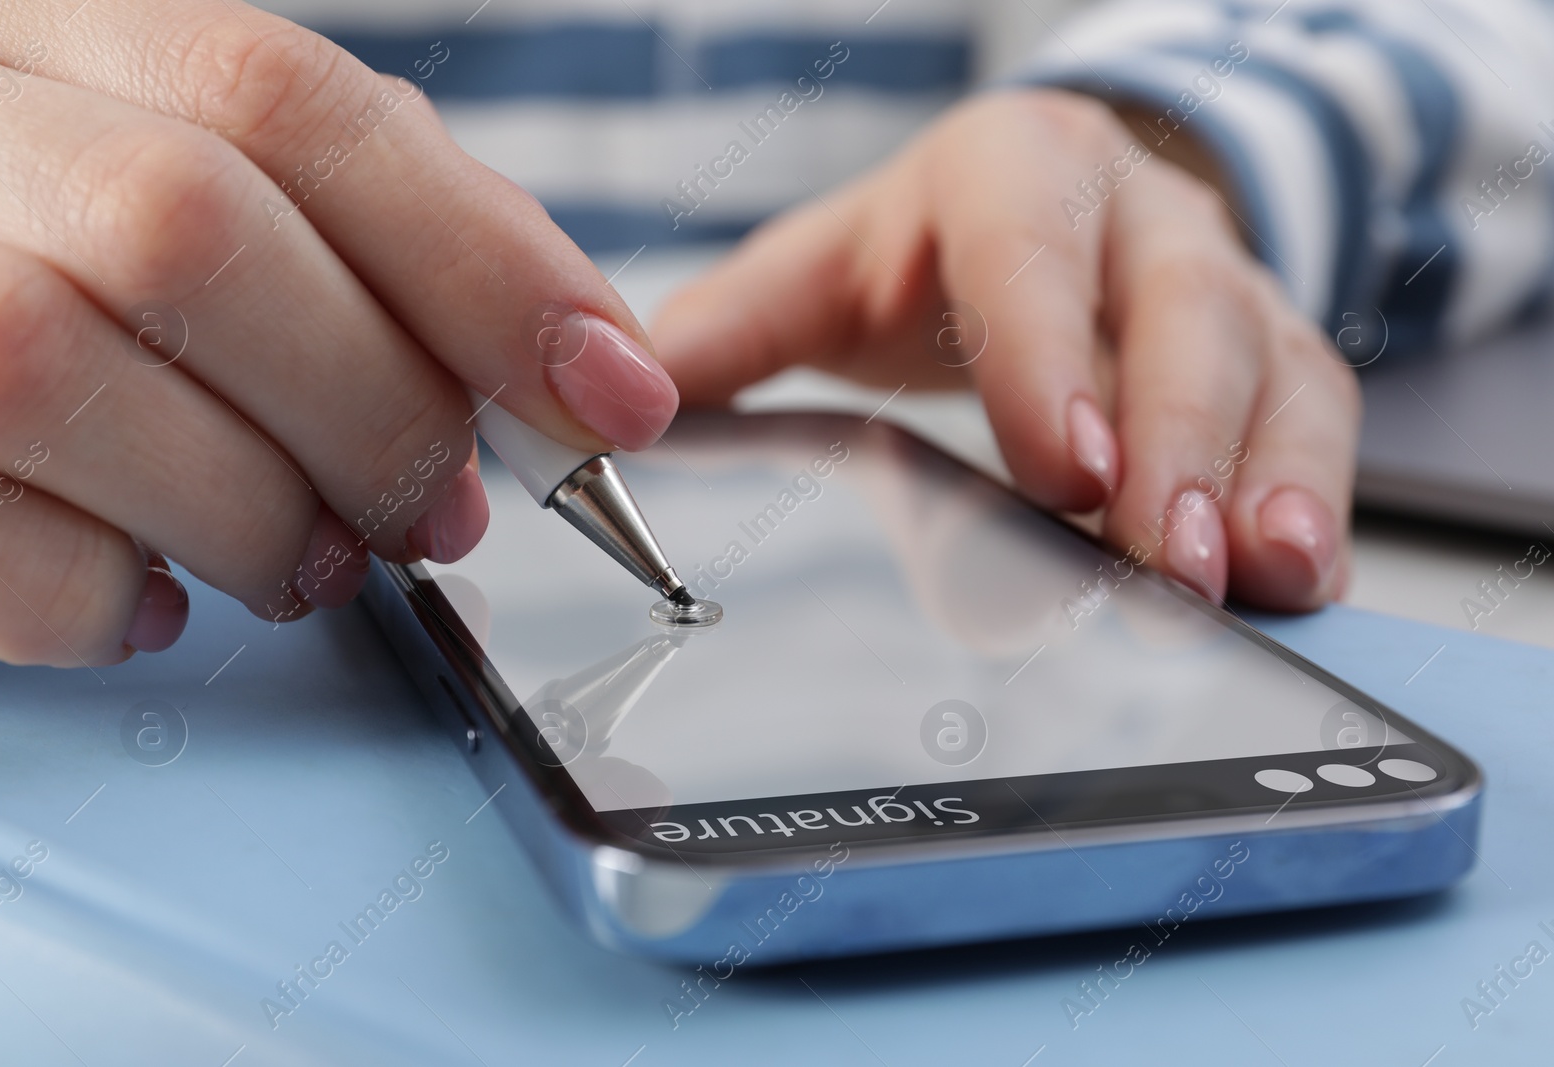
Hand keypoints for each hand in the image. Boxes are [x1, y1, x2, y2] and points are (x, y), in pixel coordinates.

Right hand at [0, 1, 676, 665]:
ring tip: (305, 557)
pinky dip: (104, 599)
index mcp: (42, 23)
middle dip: (374, 406)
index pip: (285, 102)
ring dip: (252, 515)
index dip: (479, 258)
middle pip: (187, 228)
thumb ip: (371, 237)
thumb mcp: (195, 175)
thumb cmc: (58, 253)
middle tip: (439, 511)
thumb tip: (568, 370)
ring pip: (54, 374)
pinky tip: (154, 595)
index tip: (610, 389)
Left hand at [651, 88, 1359, 610]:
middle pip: (1185, 309)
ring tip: (1256, 579)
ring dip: (1265, 479)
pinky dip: (1314, 497)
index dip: (1054, 351)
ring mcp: (1220, 280)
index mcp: (1012, 171)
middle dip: (1178, 438)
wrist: (1042, 208)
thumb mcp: (824, 270)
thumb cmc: (921, 250)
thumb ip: (732, 329)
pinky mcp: (1274, 350)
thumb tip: (619, 404)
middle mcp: (1133, 214)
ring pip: (1274, 363)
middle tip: (1158, 555)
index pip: (1035, 248)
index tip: (1063, 466)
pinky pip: (1319, 416)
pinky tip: (1301, 577)